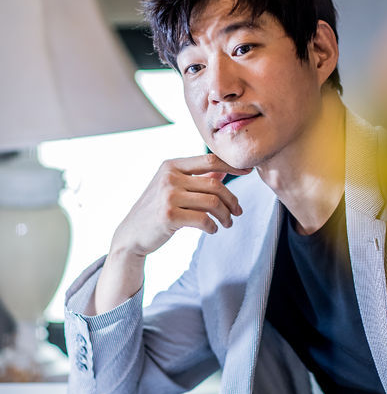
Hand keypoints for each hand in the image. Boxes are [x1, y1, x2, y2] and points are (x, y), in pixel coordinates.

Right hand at [111, 153, 251, 258]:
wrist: (131, 234)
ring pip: (213, 203)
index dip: (232, 165)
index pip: (210, 159)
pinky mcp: (169, 216)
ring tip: (227, 223)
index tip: (248, 171)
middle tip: (237, 212)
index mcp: (171, 165)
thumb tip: (223, 171)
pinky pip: (204, 219)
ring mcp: (168, 196)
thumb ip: (197, 178)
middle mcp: (170, 177)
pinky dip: (213, 226)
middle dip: (232, 200)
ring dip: (225, 216)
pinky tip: (212, 229)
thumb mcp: (173, 187)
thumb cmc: (156, 210)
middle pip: (215, 185)